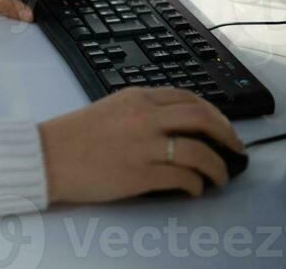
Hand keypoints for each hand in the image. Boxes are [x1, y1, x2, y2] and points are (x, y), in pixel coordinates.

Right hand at [37, 87, 245, 202]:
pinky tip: (196, 189)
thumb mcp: (113, 107)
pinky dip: (197, 184)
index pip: (188, 98)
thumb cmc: (76, 134)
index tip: (223, 126)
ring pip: (199, 151)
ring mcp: (144, 145)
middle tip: (236, 149)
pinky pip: (183, 177)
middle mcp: (145, 116)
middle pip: (201, 118)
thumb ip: (143, 110)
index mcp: (137, 96)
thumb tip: (175, 125)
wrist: (49, 155)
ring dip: (218, 166)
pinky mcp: (141, 174)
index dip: (214, 113)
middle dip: (227, 134)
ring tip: (221, 177)